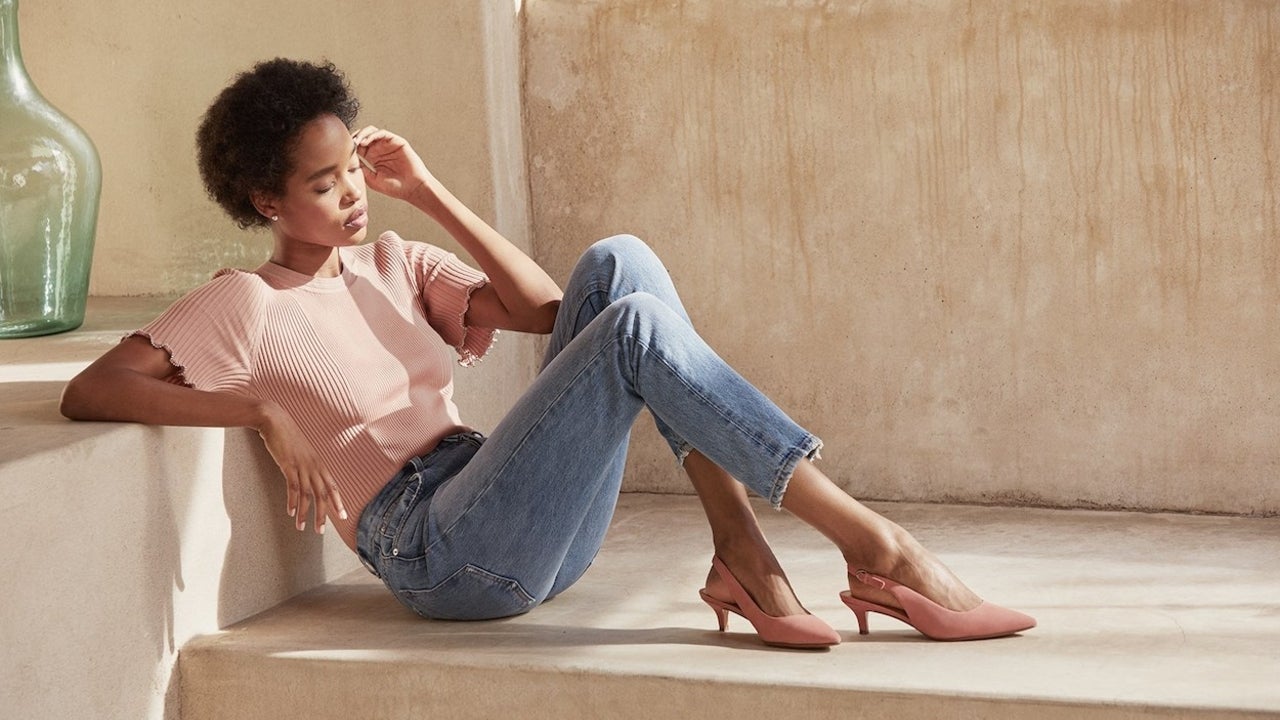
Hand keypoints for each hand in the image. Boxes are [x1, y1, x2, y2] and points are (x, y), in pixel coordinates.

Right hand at [257, 403, 347, 533]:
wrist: (275, 420)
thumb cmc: (287, 436)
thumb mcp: (301, 451)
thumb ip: (305, 464)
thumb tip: (305, 477)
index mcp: (318, 463)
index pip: (332, 486)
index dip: (338, 502)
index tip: (343, 516)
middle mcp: (313, 465)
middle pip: (322, 494)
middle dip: (323, 514)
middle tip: (321, 531)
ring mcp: (301, 465)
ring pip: (307, 494)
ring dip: (305, 513)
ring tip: (302, 528)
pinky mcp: (288, 465)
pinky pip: (293, 487)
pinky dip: (293, 502)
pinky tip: (291, 513)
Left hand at [351, 126, 435, 203]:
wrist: (413, 189)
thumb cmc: (395, 188)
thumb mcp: (372, 179)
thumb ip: (361, 169)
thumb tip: (348, 162)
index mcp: (373, 158)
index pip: (359, 146)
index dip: (351, 146)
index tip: (342, 150)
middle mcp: (380, 149)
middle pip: (364, 136)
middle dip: (354, 137)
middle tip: (348, 143)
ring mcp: (389, 145)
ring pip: (372, 132)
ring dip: (362, 134)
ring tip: (356, 142)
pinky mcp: (397, 142)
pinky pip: (383, 133)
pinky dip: (373, 135)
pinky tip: (365, 142)